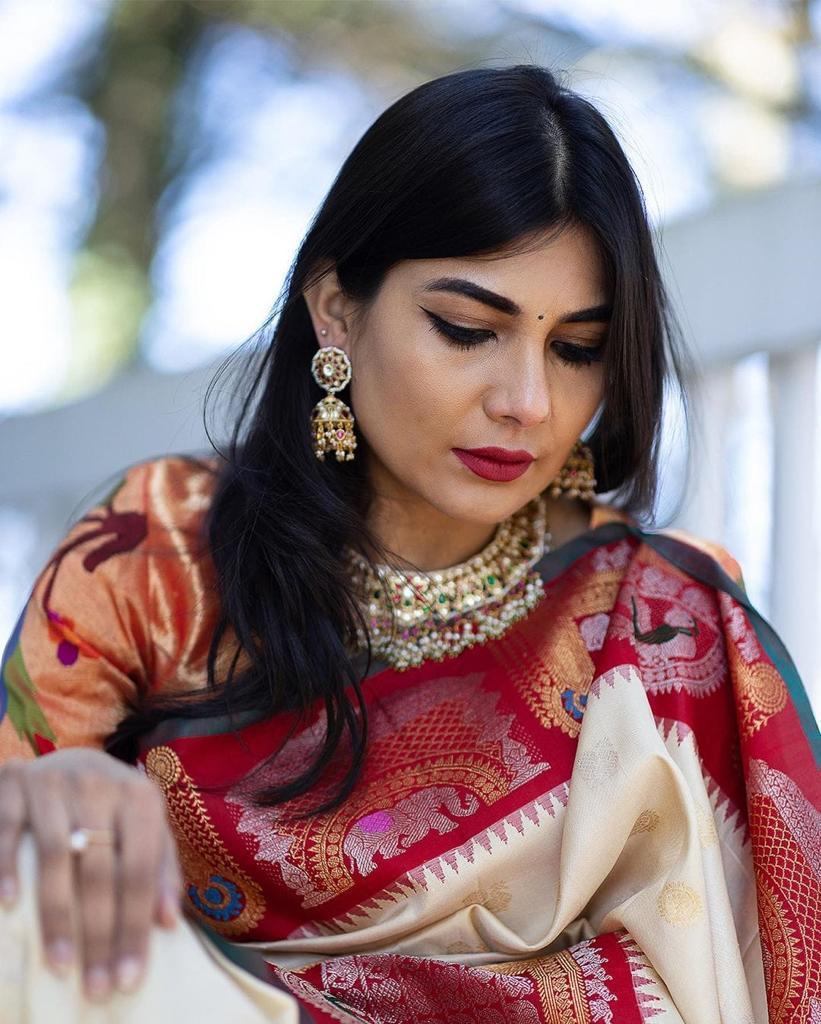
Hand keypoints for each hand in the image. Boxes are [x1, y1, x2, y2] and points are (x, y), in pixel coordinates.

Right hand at [0, 748, 182, 1001]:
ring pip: (56, 856)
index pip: (141, 870)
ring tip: (60, 965)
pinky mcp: (16, 782)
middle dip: (100, 935)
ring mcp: (56, 782)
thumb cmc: (114, 806)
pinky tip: (11, 906)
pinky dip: (7, 867)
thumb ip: (162, 869)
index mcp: (141, 797)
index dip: (136, 926)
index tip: (129, 977)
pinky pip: (8, 829)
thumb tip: (168, 923)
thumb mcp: (147, 826)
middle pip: (101, 870)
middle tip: (96, 987)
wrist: (69, 758)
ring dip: (58, 916)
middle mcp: (100, 784)